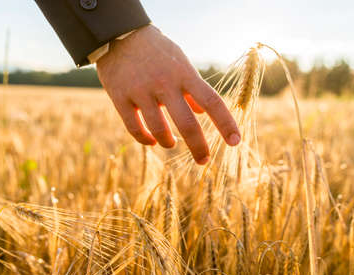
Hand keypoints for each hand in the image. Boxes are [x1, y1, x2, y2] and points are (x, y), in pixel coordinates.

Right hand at [96, 25, 239, 164]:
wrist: (118, 34)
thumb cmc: (157, 51)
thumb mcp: (180, 62)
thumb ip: (191, 88)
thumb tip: (202, 112)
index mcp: (184, 74)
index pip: (211, 101)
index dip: (226, 123)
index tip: (235, 142)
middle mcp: (164, 83)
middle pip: (187, 124)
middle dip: (199, 148)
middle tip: (204, 160)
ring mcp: (141, 91)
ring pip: (159, 130)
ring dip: (169, 142)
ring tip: (172, 143)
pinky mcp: (120, 98)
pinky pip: (135, 129)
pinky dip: (146, 140)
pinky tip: (152, 141)